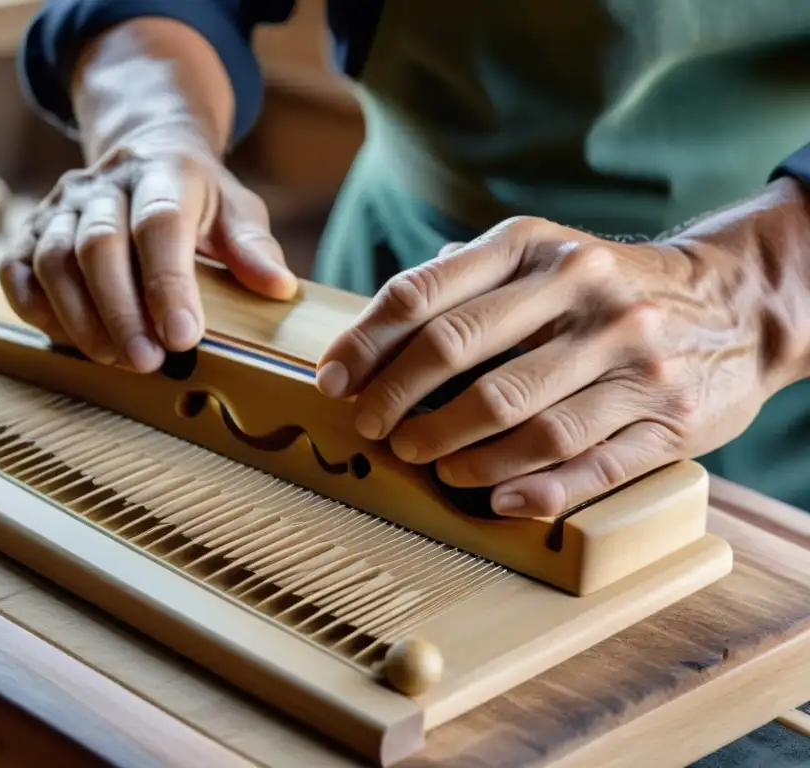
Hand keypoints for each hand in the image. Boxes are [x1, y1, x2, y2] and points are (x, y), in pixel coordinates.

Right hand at [0, 121, 296, 370]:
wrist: (146, 151)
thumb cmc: (198, 197)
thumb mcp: (237, 210)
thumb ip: (253, 248)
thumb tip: (278, 287)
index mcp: (163, 173)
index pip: (159, 225)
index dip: (169, 283)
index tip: (185, 337)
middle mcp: (105, 184)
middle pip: (99, 246)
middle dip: (122, 311)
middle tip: (147, 362)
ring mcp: (62, 206)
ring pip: (53, 259)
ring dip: (81, 317)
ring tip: (115, 359)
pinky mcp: (32, 229)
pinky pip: (17, 271)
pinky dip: (36, 309)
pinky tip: (67, 340)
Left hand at [315, 214, 792, 517]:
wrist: (736, 302)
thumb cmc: (607, 287)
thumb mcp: (543, 253)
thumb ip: (467, 276)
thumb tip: (380, 317)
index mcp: (537, 247)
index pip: (426, 294)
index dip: (366, 343)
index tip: (331, 381)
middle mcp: (584, 294)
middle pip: (460, 353)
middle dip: (396, 399)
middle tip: (372, 430)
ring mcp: (631, 359)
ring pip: (522, 419)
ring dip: (457, 451)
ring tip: (425, 461)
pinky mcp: (669, 420)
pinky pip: (589, 465)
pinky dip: (533, 490)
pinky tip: (493, 499)